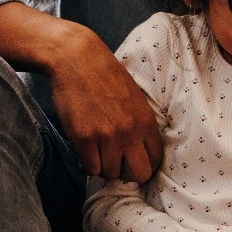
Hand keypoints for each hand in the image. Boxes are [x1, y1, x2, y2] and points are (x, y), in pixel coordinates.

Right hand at [50, 28, 162, 182]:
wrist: (76, 57)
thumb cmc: (104, 73)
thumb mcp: (134, 96)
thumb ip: (139, 123)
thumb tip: (139, 149)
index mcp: (145, 121)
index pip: (155, 159)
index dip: (145, 165)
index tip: (133, 162)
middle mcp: (129, 132)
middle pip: (139, 174)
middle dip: (128, 174)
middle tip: (117, 164)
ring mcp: (106, 136)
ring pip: (110, 173)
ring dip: (103, 167)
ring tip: (97, 153)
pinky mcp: (83, 137)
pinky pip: (89, 168)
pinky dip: (87, 164)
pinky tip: (85, 152)